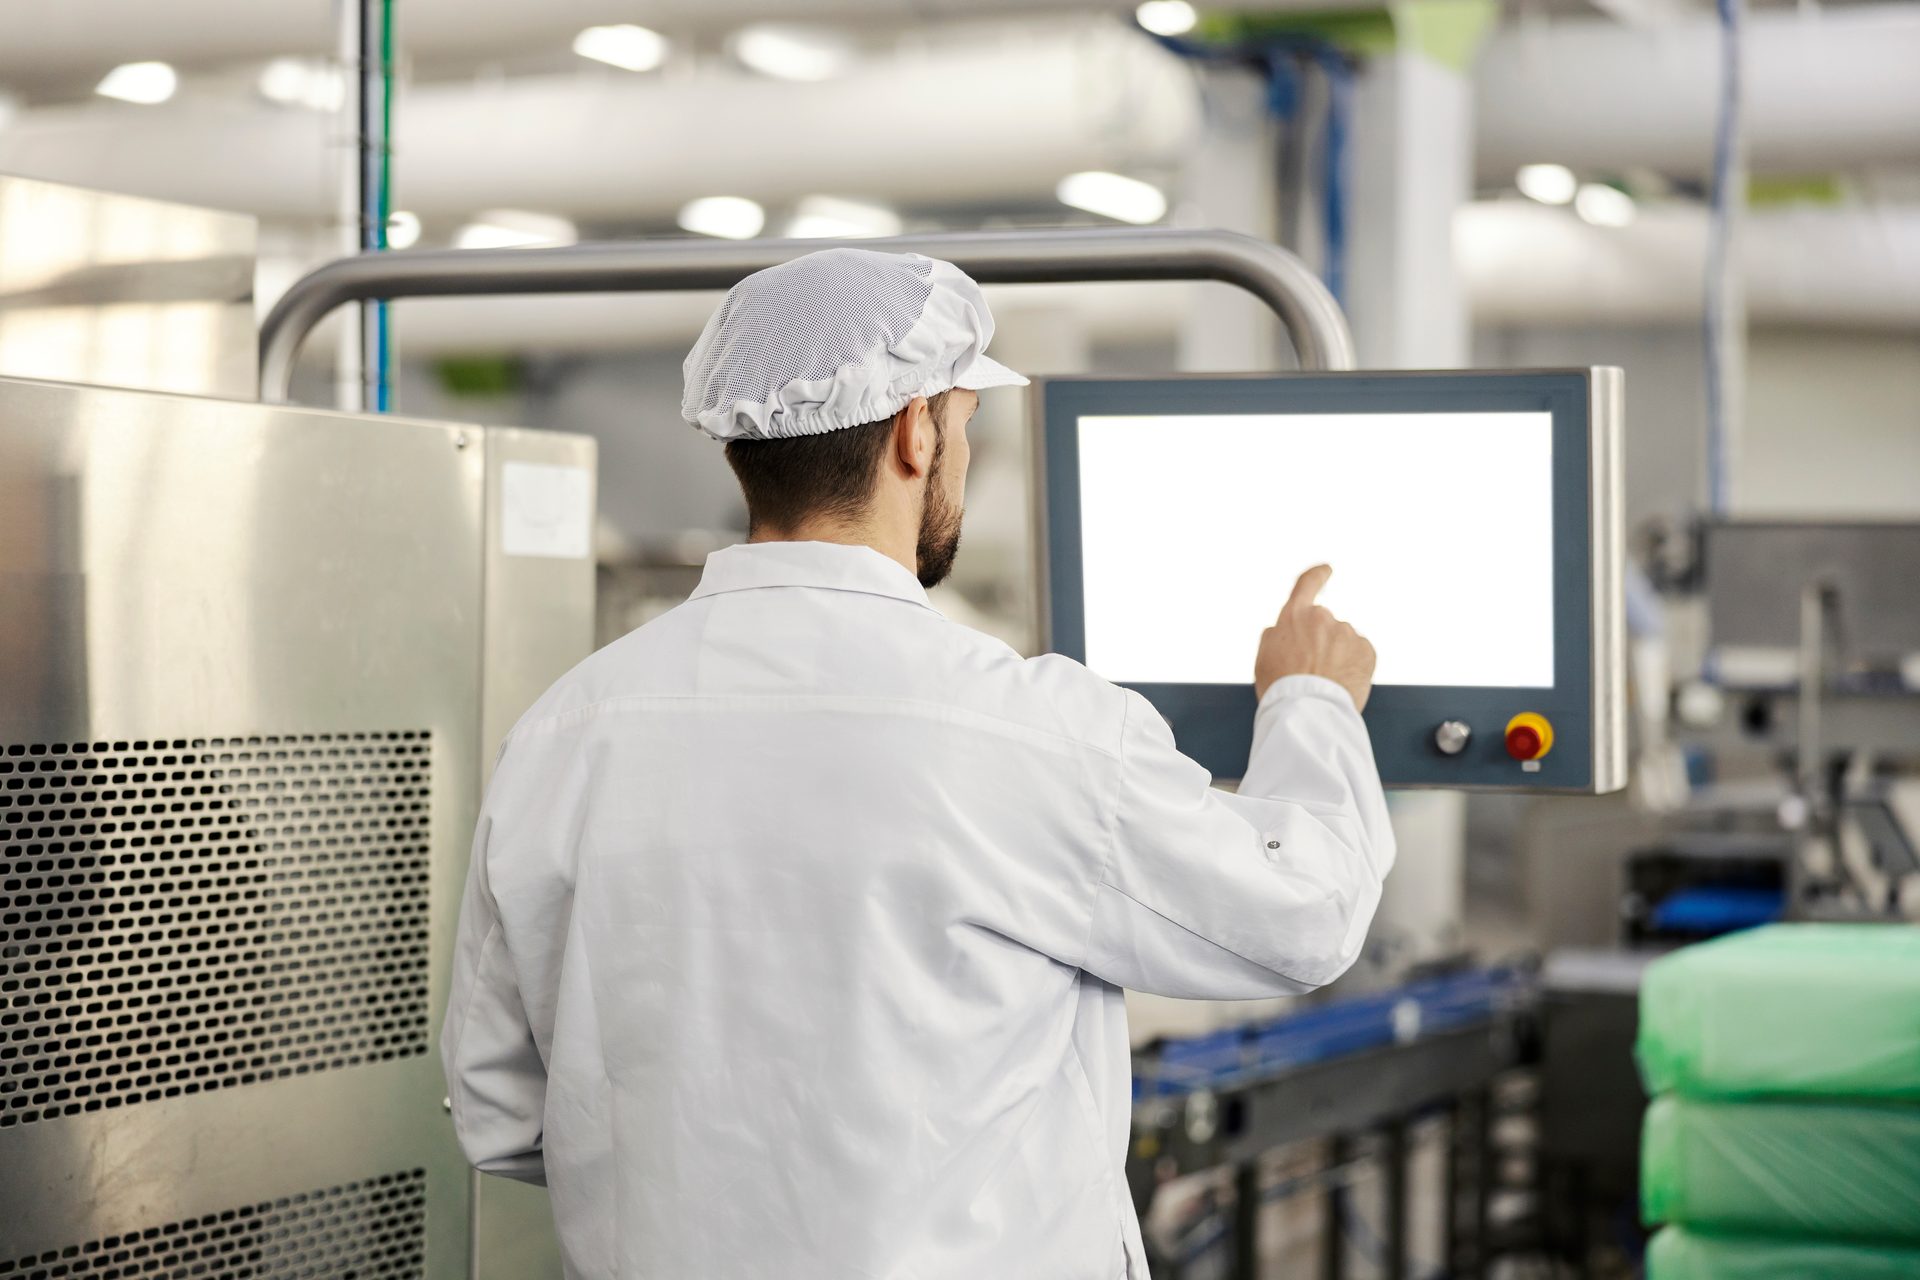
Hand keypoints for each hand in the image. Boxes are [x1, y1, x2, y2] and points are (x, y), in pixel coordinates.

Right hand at [1253, 564, 1376, 710]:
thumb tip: (1284, 628)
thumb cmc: (1281, 687)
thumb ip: (1276, 635)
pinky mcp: (1366, 651)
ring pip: (1343, 643)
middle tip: (1312, 672)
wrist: (1308, 710)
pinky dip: (1353, 668)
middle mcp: (1323, 618)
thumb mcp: (1264, 656)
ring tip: (1325, 684)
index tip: (1326, 569)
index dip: (1317, 575)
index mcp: (1294, 616)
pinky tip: (1341, 685)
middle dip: (1322, 642)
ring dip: (1338, 658)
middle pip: (1325, 625)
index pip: (1307, 584)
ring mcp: (1347, 633)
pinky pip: (1360, 656)